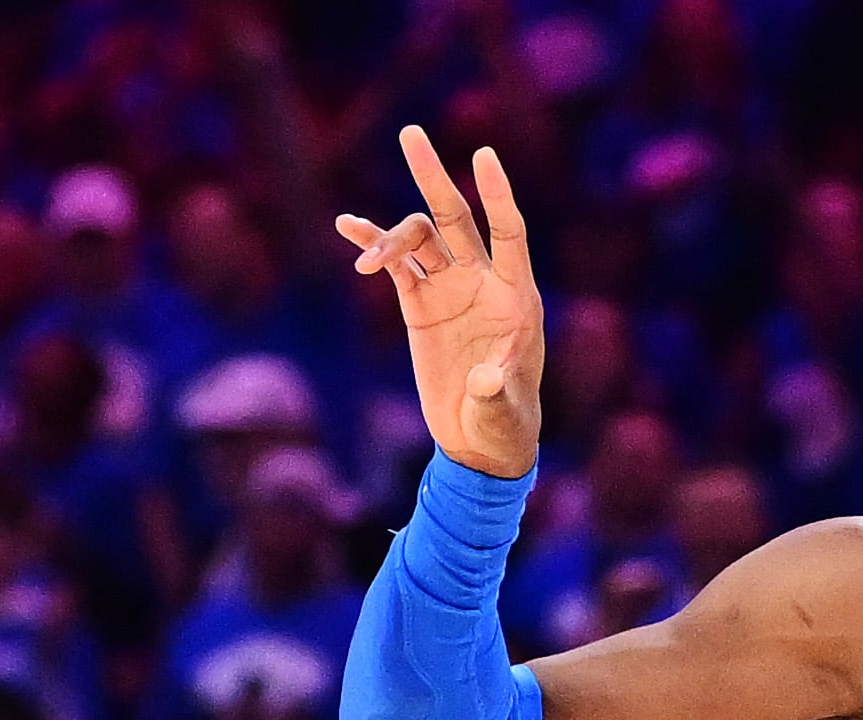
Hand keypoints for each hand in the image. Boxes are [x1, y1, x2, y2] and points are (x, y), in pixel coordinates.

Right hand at [339, 125, 545, 477]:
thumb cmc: (503, 426)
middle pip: (456, 216)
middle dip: (433, 176)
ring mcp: (448, 289)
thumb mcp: (502, 412)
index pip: (508, 231)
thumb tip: (484, 379)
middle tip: (411, 133)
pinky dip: (373, 245)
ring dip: (389, 238)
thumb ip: (495, 392)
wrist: (478, 442)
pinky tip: (348, 228)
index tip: (483, 155)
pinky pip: (395, 263)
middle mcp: (481, 282)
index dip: (497, 195)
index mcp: (515, 296)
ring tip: (366, 262)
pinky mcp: (419, 304)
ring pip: (418, 239)